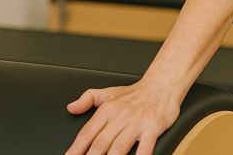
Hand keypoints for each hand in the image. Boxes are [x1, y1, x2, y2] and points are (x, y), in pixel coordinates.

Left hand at [64, 79, 180, 154]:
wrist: (162, 84)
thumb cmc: (135, 93)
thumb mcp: (108, 92)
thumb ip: (87, 99)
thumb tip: (71, 108)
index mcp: (107, 110)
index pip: (87, 133)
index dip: (76, 149)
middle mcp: (120, 116)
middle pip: (100, 143)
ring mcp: (137, 123)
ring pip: (119, 148)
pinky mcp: (153, 128)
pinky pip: (145, 148)